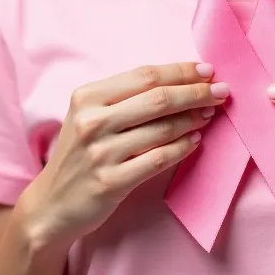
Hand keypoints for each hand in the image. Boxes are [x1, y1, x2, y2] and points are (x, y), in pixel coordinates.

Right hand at [18, 62, 228, 253]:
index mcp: (87, 96)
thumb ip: (125, 98)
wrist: (52, 203)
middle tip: (222, 92)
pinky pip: (158, 159)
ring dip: (194, 119)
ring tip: (210, 114)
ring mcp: (101, 152)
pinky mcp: (111, 181)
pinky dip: (182, 148)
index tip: (208, 70)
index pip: (145, 76)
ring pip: (162, 128)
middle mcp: (92, 121)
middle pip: (158, 99)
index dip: (181, 71)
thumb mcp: (89, 116)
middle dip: (196, 92)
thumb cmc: (80, 154)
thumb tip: (180, 81)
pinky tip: (195, 141)